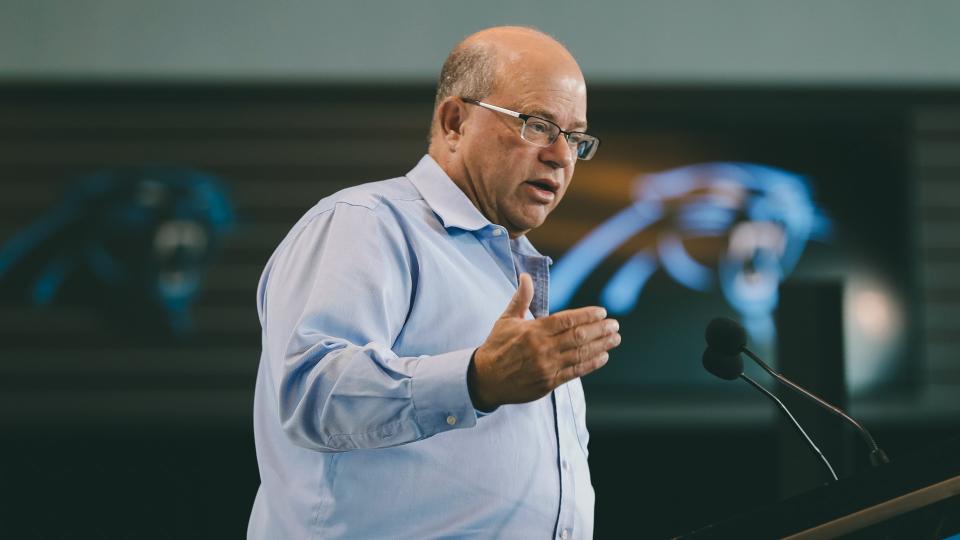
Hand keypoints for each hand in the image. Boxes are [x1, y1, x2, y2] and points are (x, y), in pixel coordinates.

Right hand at [468, 273, 620, 410]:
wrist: (485, 378)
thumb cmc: (497, 346)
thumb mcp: (506, 319)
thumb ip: (521, 298)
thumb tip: (526, 277)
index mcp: (533, 330)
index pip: (567, 320)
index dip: (587, 315)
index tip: (601, 312)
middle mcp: (542, 348)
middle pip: (578, 336)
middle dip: (600, 330)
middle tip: (615, 325)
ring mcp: (547, 366)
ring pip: (580, 354)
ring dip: (601, 346)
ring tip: (614, 339)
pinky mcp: (549, 383)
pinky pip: (575, 372)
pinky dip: (591, 364)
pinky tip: (603, 356)